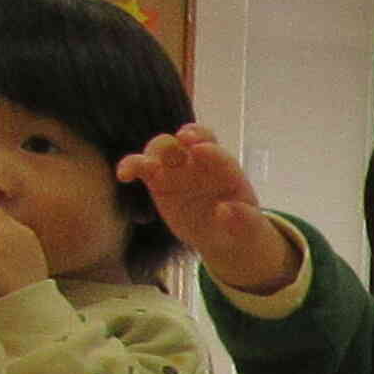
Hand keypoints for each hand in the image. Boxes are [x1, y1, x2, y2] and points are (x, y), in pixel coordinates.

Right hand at [116, 123, 297, 293]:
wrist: (222, 236)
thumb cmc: (241, 226)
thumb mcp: (249, 228)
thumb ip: (244, 219)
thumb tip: (225, 211)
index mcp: (226, 168)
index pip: (216, 152)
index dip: (209, 149)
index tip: (200, 150)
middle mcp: (200, 161)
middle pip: (190, 138)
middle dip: (185, 137)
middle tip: (182, 141)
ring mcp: (177, 168)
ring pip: (163, 147)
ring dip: (156, 150)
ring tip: (148, 166)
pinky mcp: (158, 179)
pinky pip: (141, 167)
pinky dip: (131, 166)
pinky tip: (124, 175)